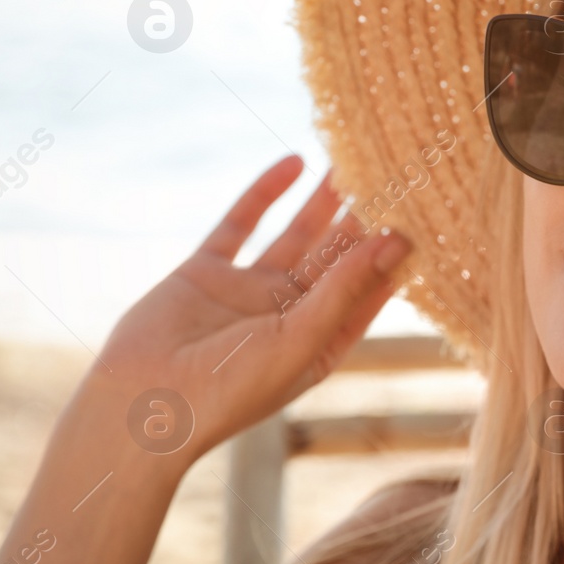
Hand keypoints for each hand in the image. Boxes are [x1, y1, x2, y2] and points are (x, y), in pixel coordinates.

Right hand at [76, 154, 412, 465]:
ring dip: (322, 200)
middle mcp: (287, 315)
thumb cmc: (230, 390)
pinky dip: (265, 192)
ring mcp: (246, 291)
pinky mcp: (205, 272)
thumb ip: (345, 289)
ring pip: (295, 234)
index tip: (424, 214)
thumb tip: (395, 241)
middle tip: (392, 173)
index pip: (368, 291)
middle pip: (336, 257)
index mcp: (319, 341)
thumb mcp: (300, 340)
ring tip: (351, 159)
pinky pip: (240, 224)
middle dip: (362, 218)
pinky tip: (294, 162)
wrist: (139, 404)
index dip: (392, 255)